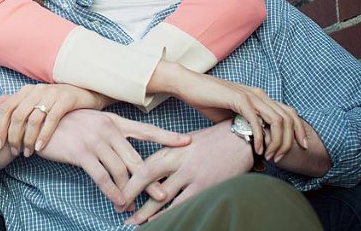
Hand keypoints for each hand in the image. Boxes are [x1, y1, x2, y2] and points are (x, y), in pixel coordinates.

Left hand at [0, 84, 111, 155]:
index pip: (6, 108)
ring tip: (27, 153)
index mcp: (27, 90)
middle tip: (14, 152)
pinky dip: (43, 135)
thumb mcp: (34, 100)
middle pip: (17, 115)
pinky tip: (40, 148)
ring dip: (28, 139)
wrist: (87, 92)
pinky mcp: (66, 100)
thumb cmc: (58, 101)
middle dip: (13, 137)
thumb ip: (12, 102)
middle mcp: (37, 90)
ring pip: (33, 119)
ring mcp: (52, 94)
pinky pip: (51, 119)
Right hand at [37, 109, 190, 208]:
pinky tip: (118, 202)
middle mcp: (108, 128)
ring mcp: (95, 140)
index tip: (186, 142)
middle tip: (164, 194)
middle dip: (152, 178)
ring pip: (120, 170)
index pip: (145, 129)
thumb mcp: (91, 121)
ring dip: (129, 191)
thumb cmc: (66, 124)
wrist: (37, 122)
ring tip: (136, 206)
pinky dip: (111, 191)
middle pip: (136, 157)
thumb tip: (126, 150)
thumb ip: (110, 132)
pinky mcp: (81, 152)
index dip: (166, 137)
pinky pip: (102, 176)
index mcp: (113, 120)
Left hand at [121, 121, 252, 224]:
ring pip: (162, 194)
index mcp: (172, 147)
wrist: (242, 138)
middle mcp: (178, 159)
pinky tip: (156, 222)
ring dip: (145, 210)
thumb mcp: (188, 142)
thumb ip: (171, 154)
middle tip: (118, 206)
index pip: (143, 163)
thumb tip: (154, 170)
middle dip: (130, 192)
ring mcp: (192, 173)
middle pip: (146, 176)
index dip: (129, 178)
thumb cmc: (215, 140)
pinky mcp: (205, 185)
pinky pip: (182, 203)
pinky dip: (168, 214)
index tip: (118, 189)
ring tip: (132, 221)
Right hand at [155, 63, 307, 160]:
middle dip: (290, 141)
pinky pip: (257, 120)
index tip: (301, 147)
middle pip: (288, 118)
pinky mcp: (239, 99)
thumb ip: (245, 131)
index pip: (289, 112)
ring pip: (277, 120)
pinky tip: (258, 149)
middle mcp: (259, 94)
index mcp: (260, 97)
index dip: (298, 130)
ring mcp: (250, 95)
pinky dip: (260, 137)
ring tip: (269, 156)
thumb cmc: (208, 102)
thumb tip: (257, 155)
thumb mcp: (231, 119)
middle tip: (282, 158)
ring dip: (276, 141)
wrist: (189, 85)